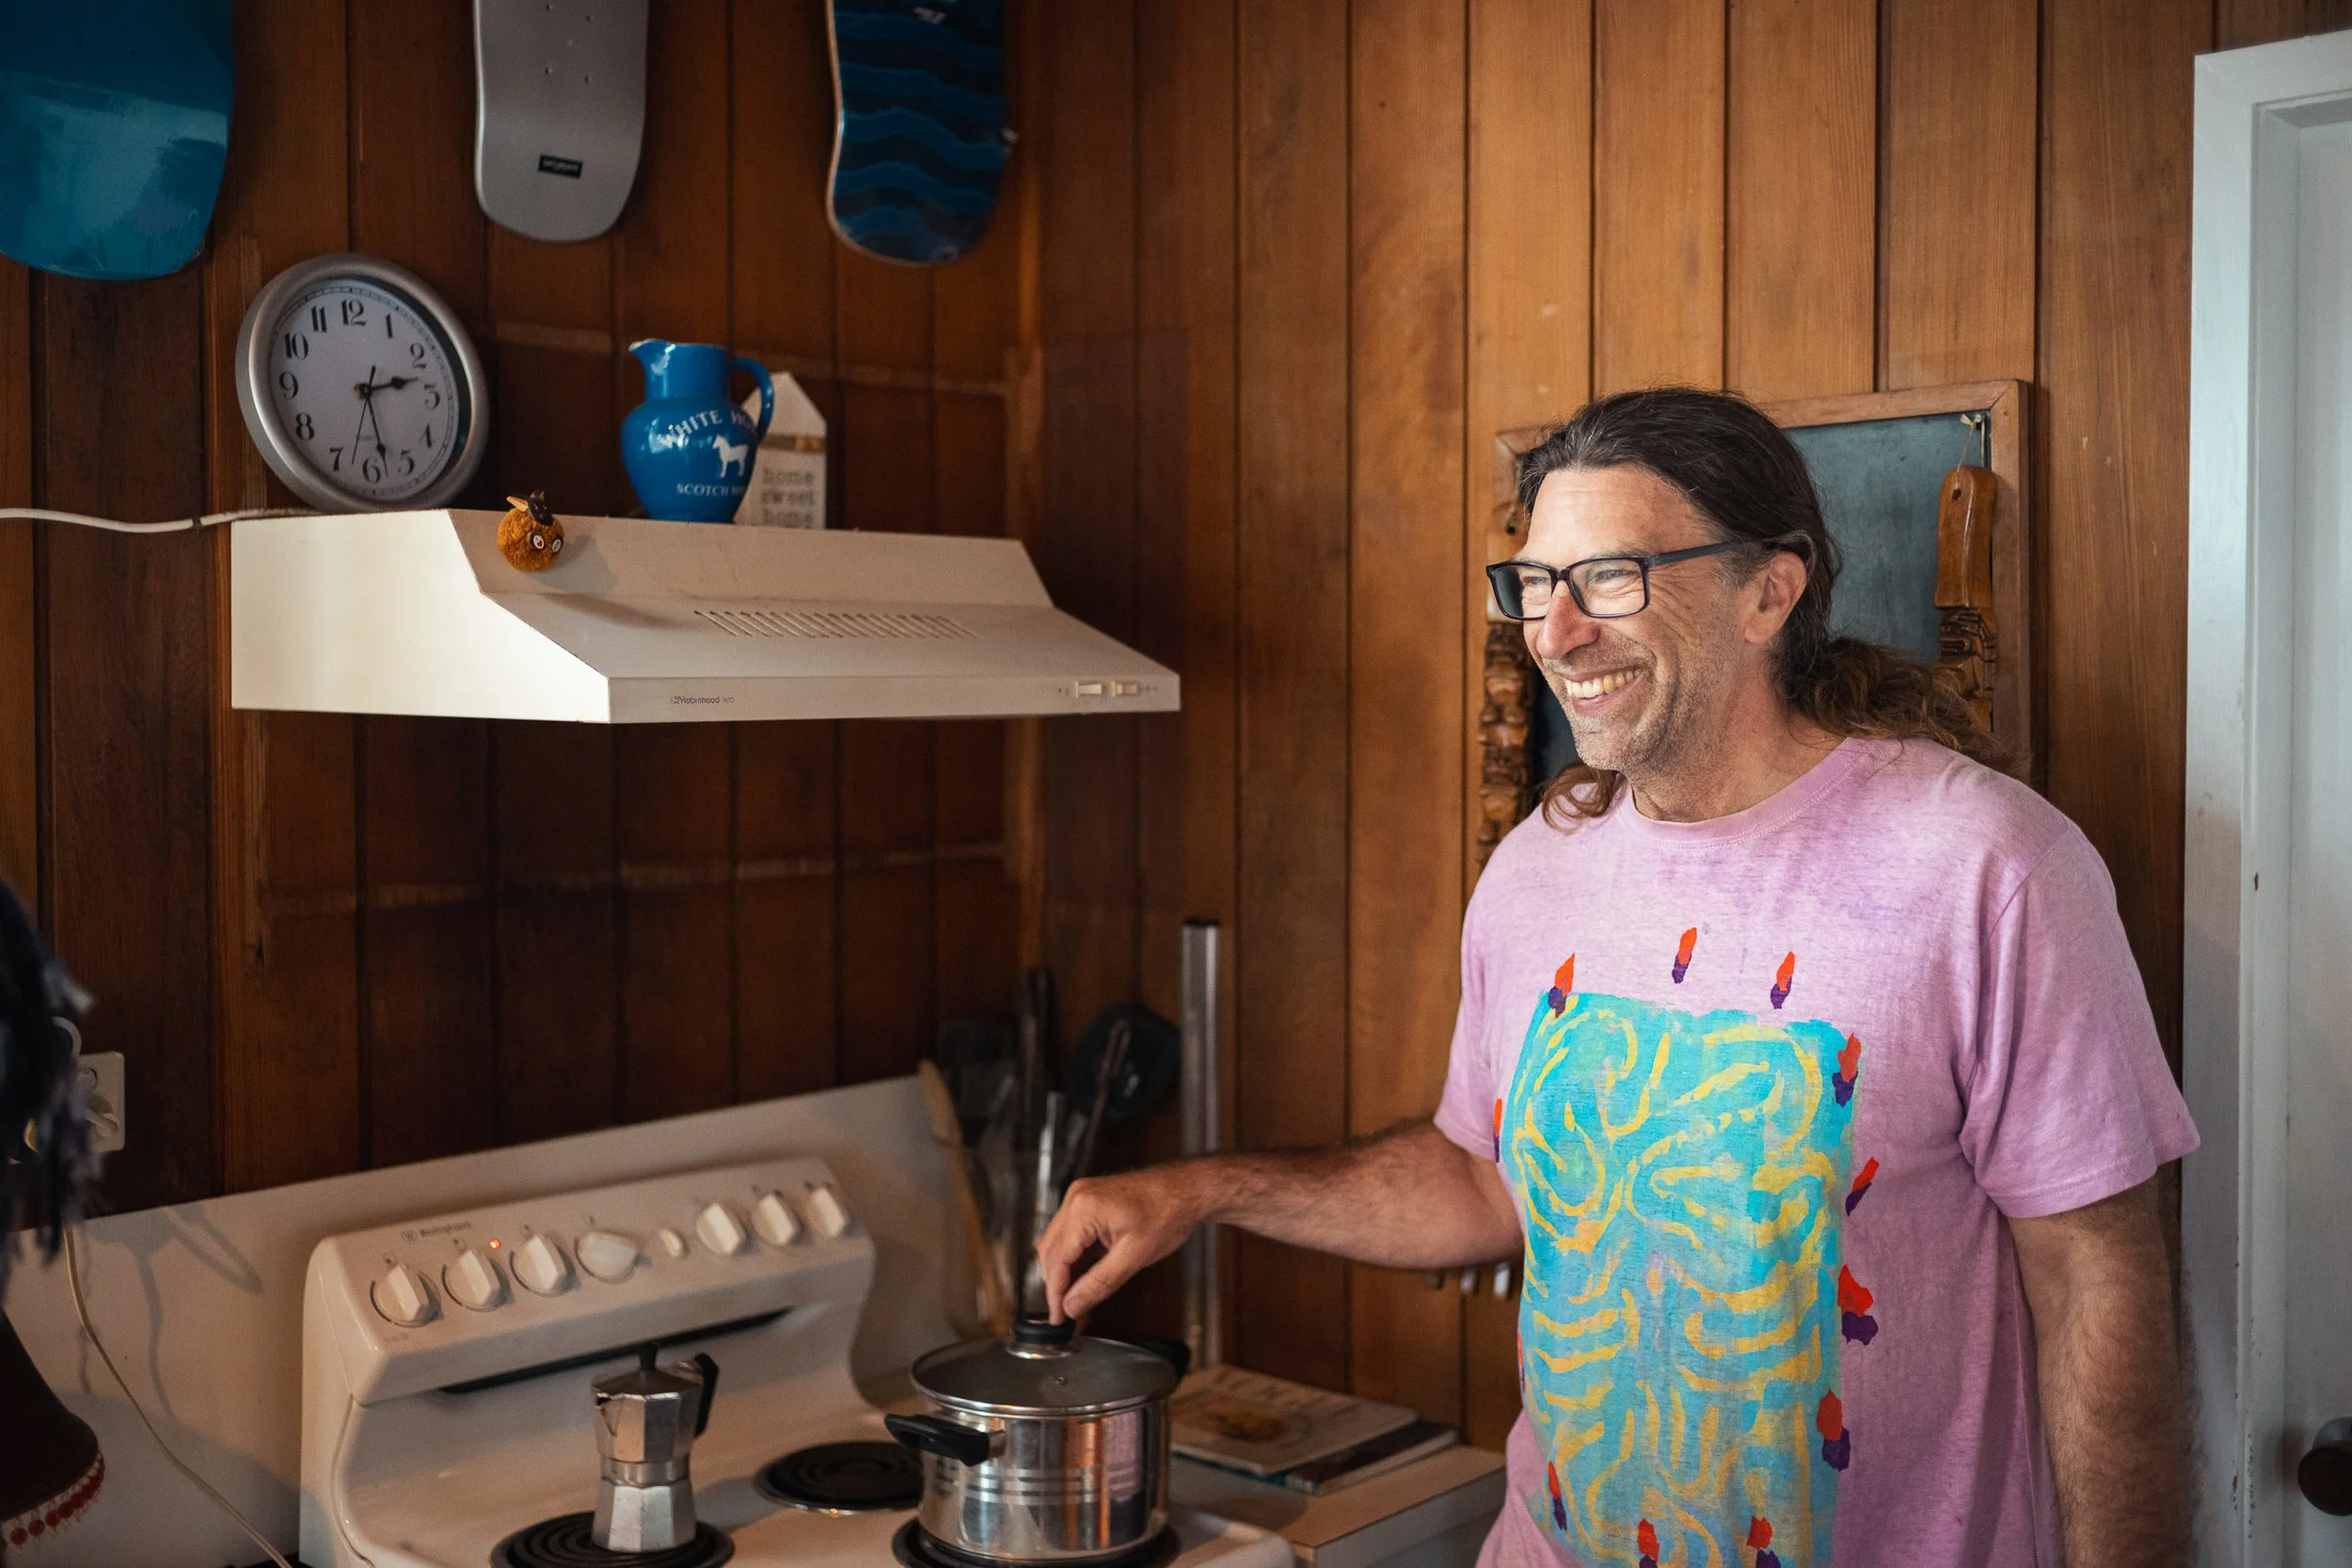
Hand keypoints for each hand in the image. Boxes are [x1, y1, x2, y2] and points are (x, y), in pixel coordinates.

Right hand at [1037, 1166, 1208, 1322]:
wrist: (1187, 1189)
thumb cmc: (1168, 1213)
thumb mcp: (1134, 1257)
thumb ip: (1099, 1284)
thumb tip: (1073, 1305)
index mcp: (1084, 1209)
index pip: (1056, 1259)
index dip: (1054, 1293)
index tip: (1057, 1316)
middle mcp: (1076, 1198)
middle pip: (1050, 1250)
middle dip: (1056, 1282)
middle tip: (1067, 1310)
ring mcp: (1081, 1197)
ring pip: (1058, 1242)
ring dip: (1065, 1269)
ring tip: (1078, 1294)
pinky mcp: (1089, 1200)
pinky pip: (1071, 1232)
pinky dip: (1075, 1255)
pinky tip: (1086, 1273)